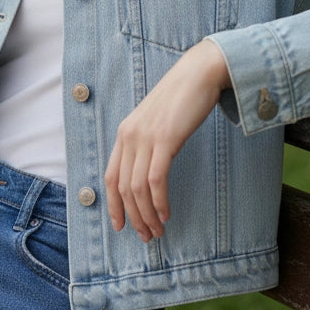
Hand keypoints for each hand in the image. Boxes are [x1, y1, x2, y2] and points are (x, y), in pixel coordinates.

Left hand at [104, 38, 229, 243]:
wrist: (198, 73)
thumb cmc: (181, 99)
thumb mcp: (156, 121)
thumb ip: (147, 143)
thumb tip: (148, 173)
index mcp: (125, 132)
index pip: (110, 176)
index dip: (113, 205)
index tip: (120, 226)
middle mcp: (129, 135)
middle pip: (123, 188)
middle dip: (133, 217)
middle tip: (147, 236)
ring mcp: (145, 137)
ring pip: (137, 188)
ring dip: (147, 215)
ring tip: (158, 230)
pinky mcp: (164, 138)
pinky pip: (156, 179)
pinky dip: (159, 201)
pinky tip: (166, 213)